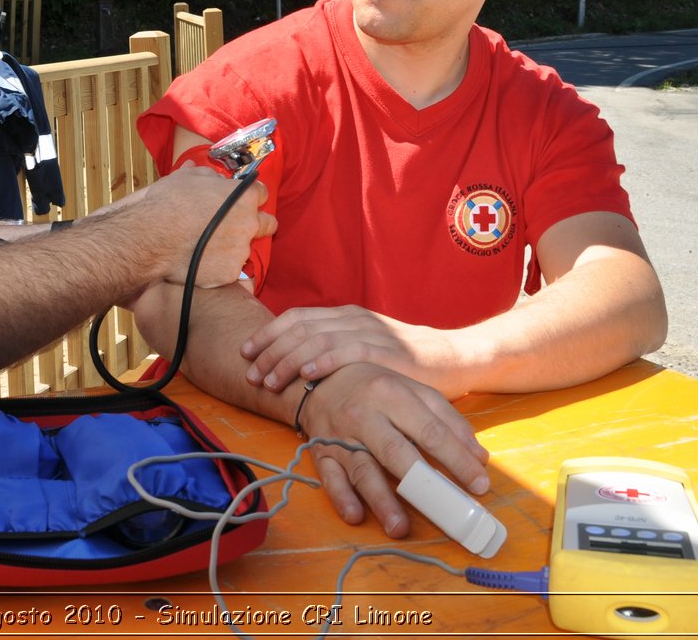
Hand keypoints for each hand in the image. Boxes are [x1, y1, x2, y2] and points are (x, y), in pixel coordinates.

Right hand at [130, 166, 275, 288]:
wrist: (155, 236)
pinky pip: (228, 270)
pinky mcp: (229, 273)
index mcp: (243, 196)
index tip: (240, 200)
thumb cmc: (170, 202)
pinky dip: (218, 267)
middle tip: (238, 226)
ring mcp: (241, 250)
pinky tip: (200, 262)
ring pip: (245, 249)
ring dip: (232, 247)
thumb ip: (204, 174)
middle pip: (268, 223)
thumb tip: (208, 174)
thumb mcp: (185, 178)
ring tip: (209, 248)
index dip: (250, 196)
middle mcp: (249, 223)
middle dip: (259, 224)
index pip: (261, 193)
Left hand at [243, 304, 468, 398]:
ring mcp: (370, 332)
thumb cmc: (403, 362)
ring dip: (287, 360)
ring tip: (268, 380)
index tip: (244, 353)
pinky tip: (305, 374)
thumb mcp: (364, 350)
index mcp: (345, 316)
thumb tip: (294, 366)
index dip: (267, 334)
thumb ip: (335, 351)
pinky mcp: (387, 351)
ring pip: (316, 338)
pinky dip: (323, 360)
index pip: (296, 318)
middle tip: (249, 373)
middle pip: (298, 327)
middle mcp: (353, 319)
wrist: (453, 360)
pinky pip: (348, 351)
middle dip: (268, 350)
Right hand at [297, 362, 488, 534]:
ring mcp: (339, 436)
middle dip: (423, 483)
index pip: (430, 431)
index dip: (457, 460)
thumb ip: (447, 419)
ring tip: (400, 528)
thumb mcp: (412, 389)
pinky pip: (330, 478)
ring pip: (362, 470)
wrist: (318, 381)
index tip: (480, 485)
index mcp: (391, 394)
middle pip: (395, 451)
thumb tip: (479, 457)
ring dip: (381, 500)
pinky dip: (342, 498)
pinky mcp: (321, 453)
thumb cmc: (375, 387)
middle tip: (449, 511)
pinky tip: (356, 516)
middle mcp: (364, 414)